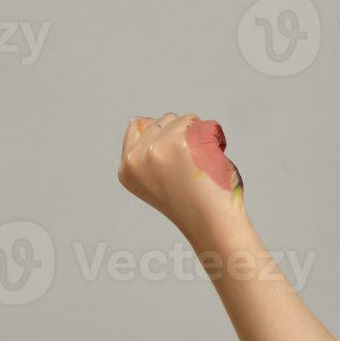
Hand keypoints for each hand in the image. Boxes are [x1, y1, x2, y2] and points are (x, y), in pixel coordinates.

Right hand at [118, 113, 244, 246]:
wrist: (211, 222)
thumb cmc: (194, 202)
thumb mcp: (156, 180)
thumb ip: (146, 155)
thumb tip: (139, 120)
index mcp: (127, 169)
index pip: (136, 126)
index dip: (162, 131)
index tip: (177, 150)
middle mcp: (136, 159)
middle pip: (162, 121)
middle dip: (182, 134)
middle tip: (191, 165)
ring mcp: (156, 149)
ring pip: (181, 119)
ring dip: (197, 135)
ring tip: (201, 163)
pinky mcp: (179, 143)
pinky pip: (198, 123)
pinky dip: (211, 136)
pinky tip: (212, 159)